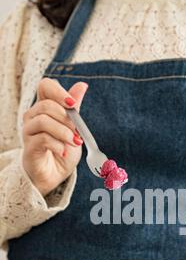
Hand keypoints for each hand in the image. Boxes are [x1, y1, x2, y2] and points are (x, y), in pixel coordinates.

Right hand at [22, 77, 88, 196]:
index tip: (73, 105)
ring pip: (43, 121)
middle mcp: (33, 116)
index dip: (59, 92)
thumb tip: (82, 85)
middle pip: (46, 105)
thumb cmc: (62, 150)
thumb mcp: (73, 128)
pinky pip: (42, 139)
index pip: (45, 86)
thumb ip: (74, 109)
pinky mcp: (29, 147)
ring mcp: (29, 131)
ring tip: (74, 142)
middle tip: (78, 132)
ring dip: (63, 132)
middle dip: (66, 118)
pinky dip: (57, 145)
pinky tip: (64, 151)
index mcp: (44, 108)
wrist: (55, 174)